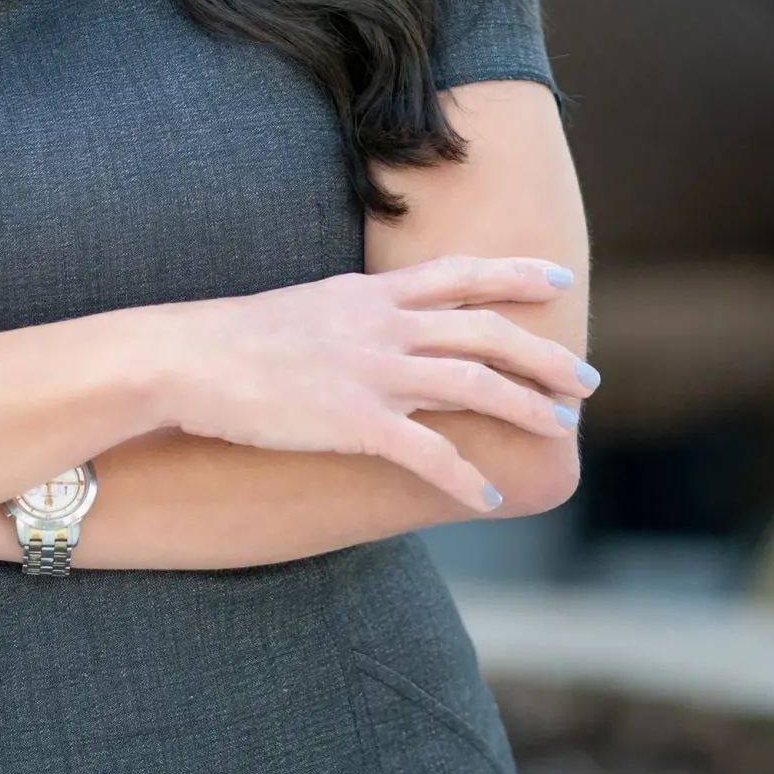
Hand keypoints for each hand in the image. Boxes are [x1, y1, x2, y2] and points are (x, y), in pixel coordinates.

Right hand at [163, 256, 595, 514]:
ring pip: (474, 383)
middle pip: (484, 331)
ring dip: (525, 407)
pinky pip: (427, 452)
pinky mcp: (356, 419)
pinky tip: (484, 498)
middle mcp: (381, 325)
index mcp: (369, 295)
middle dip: (543, 356)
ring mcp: (372, 371)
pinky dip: (462, 477)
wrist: (187, 357)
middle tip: (587, 381)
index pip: (457, 275)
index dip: (514, 275)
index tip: (557, 280)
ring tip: (560, 431)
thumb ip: (352, 317)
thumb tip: (379, 328)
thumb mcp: (306, 309)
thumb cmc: (235, 339)